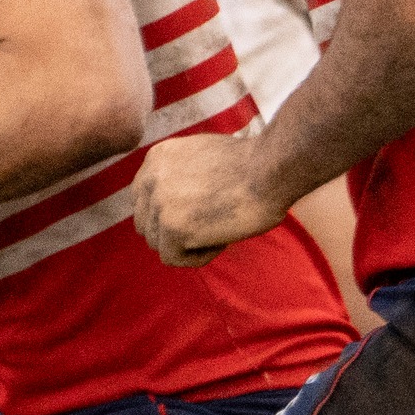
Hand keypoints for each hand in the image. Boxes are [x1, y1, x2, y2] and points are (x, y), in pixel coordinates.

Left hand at [134, 131, 288, 265]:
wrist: (272, 169)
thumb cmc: (251, 164)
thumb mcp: (201, 156)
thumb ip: (178, 176)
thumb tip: (170, 205)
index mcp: (156, 158)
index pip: (143, 200)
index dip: (169, 213)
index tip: (198, 211)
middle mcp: (150, 178)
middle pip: (146, 224)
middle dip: (174, 231)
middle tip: (210, 224)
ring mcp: (158, 203)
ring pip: (158, 243)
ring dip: (188, 244)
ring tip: (220, 228)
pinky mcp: (171, 228)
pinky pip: (173, 258)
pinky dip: (199, 256)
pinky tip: (222, 239)